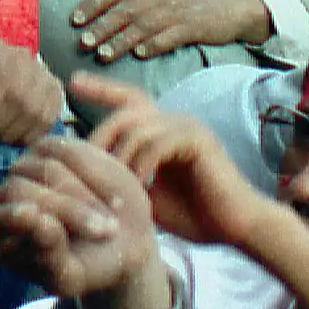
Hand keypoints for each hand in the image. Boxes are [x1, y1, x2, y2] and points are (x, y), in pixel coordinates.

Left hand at [0, 28, 65, 143]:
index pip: (0, 80)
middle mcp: (24, 56)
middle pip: (22, 99)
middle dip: (1, 126)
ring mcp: (44, 72)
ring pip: (38, 111)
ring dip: (16, 133)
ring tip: (0, 135)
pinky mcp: (55, 89)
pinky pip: (50, 118)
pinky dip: (33, 135)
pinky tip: (16, 136)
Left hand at [0, 135, 172, 308]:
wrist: (125, 243)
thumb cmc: (89, 268)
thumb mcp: (69, 276)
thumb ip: (48, 254)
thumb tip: (36, 220)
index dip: (5, 217)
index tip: (32, 216)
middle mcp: (3, 199)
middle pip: (20, 191)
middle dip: (68, 212)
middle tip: (103, 232)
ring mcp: (26, 169)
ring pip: (48, 171)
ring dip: (87, 200)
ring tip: (110, 226)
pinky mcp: (52, 148)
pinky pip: (71, 153)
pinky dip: (97, 177)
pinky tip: (114, 201)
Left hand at [71, 0, 270, 62]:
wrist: (228, 5)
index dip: (94, 3)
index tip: (74, 19)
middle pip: (126, 8)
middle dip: (103, 26)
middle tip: (83, 42)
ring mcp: (178, 9)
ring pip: (145, 24)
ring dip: (123, 40)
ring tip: (104, 54)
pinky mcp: (193, 26)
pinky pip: (171, 36)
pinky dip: (154, 45)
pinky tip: (140, 55)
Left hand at [75, 74, 269, 250]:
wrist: (235, 227)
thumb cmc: (194, 214)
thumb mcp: (149, 196)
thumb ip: (126, 179)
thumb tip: (90, 177)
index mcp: (162, 130)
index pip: (128, 100)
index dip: (102, 89)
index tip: (73, 81)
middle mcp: (174, 120)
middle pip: (126, 110)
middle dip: (100, 131)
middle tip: (82, 159)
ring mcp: (187, 126)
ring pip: (138, 128)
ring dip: (119, 158)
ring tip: (110, 188)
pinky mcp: (198, 139)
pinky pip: (158, 143)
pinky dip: (142, 164)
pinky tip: (138, 187)